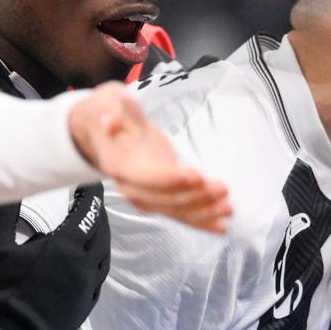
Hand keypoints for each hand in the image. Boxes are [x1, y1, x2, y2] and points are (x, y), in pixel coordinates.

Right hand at [0, 190, 108, 329]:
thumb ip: (4, 212)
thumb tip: (11, 185)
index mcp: (67, 247)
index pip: (89, 211)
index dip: (92, 193)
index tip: (90, 180)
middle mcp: (85, 266)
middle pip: (101, 232)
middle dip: (97, 213)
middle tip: (89, 202)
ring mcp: (88, 290)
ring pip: (104, 256)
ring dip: (100, 237)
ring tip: (91, 228)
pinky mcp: (84, 308)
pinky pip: (99, 279)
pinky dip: (98, 263)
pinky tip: (87, 264)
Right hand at [69, 84, 230, 232]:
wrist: (103, 130)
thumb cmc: (110, 113)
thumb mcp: (108, 103)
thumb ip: (113, 111)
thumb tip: (110, 120)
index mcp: (118, 164)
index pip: (144, 177)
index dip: (169, 179)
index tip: (196, 175)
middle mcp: (130, 186)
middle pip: (164, 198)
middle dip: (195, 196)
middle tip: (222, 188)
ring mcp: (145, 195)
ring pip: (175, 210)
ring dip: (203, 212)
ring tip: (227, 207)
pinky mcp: (159, 198)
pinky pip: (180, 214)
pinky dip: (201, 222)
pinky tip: (221, 226)